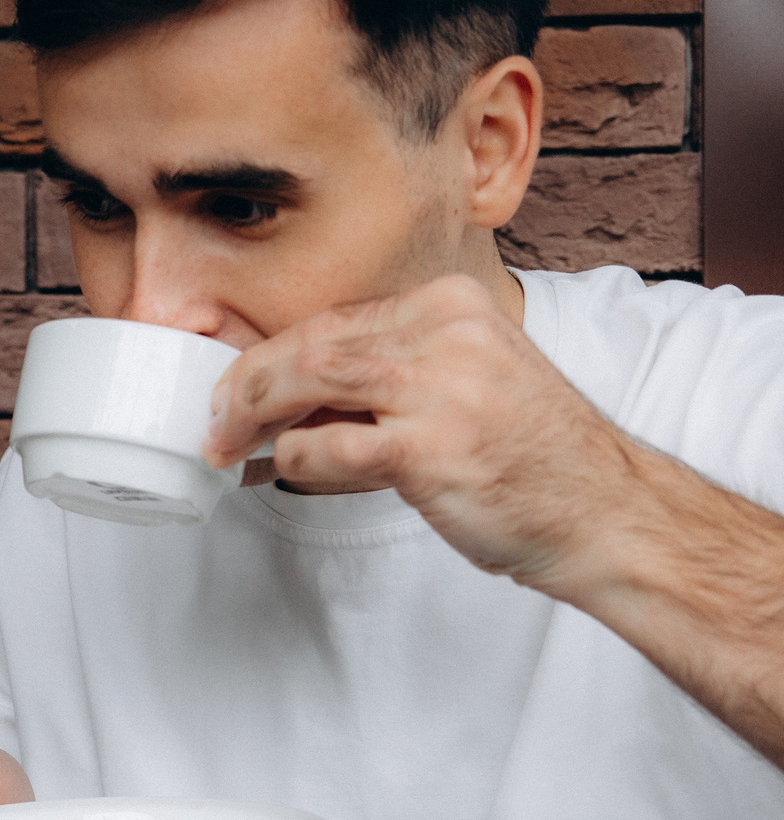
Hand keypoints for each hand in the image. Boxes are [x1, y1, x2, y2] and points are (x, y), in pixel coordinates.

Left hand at [203, 273, 644, 595]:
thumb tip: (284, 399)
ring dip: (250, 416)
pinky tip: (287, 472)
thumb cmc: (528, 458)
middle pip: (309, 343)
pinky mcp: (431, 449)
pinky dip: (295, 460)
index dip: (269, 356)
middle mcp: (448, 334)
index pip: (334, 321)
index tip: (233, 388)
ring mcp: (441, 389)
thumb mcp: (462, 386)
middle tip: (213, 420)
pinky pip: (328, 447)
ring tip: (226, 446)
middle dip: (244, 384)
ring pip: (306, 381)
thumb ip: (383, 381)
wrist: (604, 513)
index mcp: (452, 306)